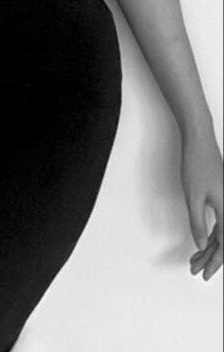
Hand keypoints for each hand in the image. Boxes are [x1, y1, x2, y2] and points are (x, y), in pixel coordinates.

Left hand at [180, 125, 222, 280]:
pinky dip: (210, 233)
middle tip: (197, 270)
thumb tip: (200, 244)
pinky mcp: (221, 194)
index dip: (214, 262)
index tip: (204, 274)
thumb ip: (197, 222)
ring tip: (194, 260)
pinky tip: (202, 241)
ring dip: (209, 247)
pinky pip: (219, 221)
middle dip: (210, 258)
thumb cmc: (197, 164)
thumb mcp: (193, 196)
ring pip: (221, 232)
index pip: (223, 244)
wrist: (199, 140)